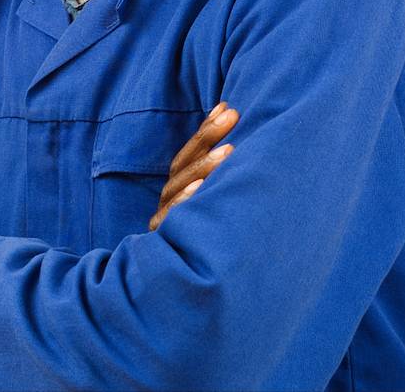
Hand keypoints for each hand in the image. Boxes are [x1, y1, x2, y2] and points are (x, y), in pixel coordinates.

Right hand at [148, 101, 238, 232]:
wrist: (182, 296)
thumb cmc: (207, 244)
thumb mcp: (212, 208)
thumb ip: (218, 179)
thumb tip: (239, 135)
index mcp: (178, 189)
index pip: (190, 152)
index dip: (207, 129)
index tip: (229, 107)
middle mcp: (169, 201)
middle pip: (184, 164)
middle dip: (208, 138)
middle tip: (233, 116)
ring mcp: (166, 221)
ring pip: (180, 187)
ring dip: (204, 166)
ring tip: (229, 151)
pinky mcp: (165, 243)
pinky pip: (173, 220)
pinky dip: (185, 202)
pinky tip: (200, 189)